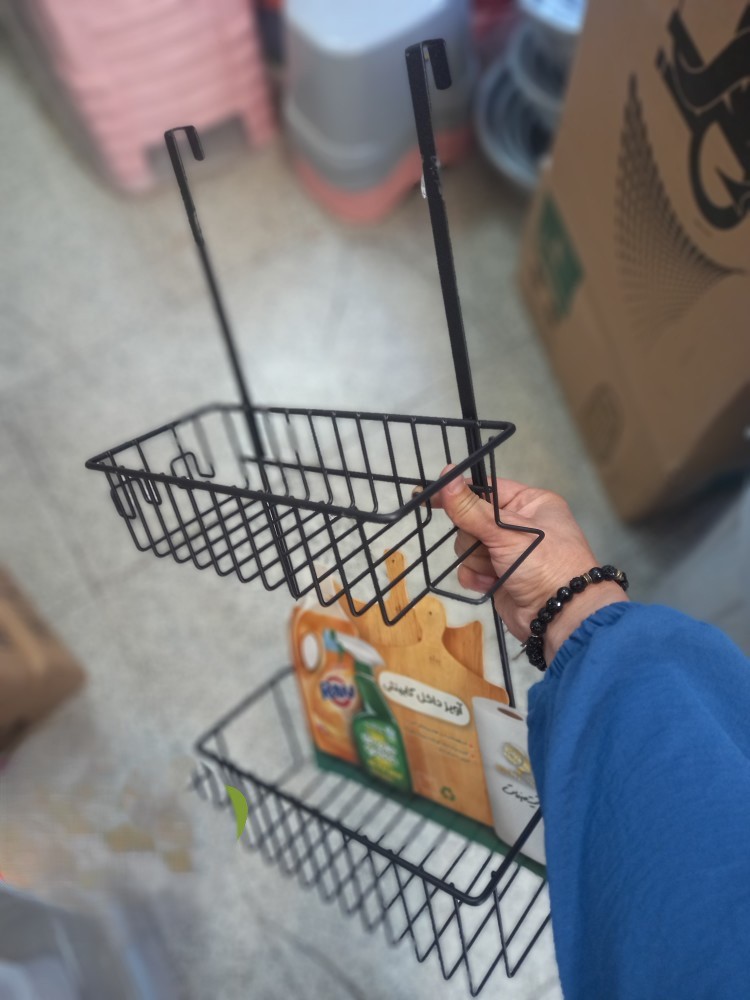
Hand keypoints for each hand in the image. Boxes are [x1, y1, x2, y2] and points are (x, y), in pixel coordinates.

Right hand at [433, 468, 627, 660]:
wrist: (559, 616)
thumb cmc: (544, 564)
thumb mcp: (507, 532)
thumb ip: (471, 508)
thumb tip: (446, 476)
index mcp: (530, 503)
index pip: (487, 489)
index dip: (461, 493)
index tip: (431, 496)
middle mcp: (519, 525)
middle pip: (471, 519)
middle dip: (475, 537)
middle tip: (488, 546)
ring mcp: (507, 552)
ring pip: (468, 545)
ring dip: (477, 560)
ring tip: (496, 570)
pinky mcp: (497, 575)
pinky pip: (470, 568)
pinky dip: (476, 577)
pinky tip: (491, 583)